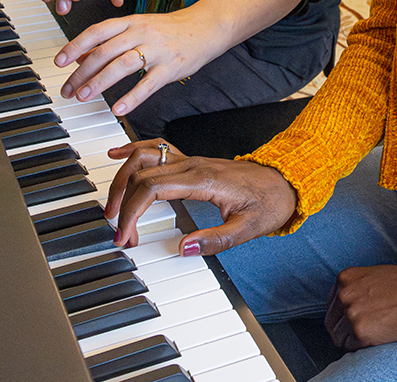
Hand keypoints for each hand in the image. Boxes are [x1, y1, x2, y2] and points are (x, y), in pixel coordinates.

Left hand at [54, 10, 226, 115]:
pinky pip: (148, 84)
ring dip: (100, 82)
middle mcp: (141, 33)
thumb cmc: (169, 30)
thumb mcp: (138, 28)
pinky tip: (118, 109)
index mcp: (130, 22)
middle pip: (105, 52)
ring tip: (84, 96)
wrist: (205, 27)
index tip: (59, 62)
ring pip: (122, 65)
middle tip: (68, 89)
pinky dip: (131, 98)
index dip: (75, 46)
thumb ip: (111, 40)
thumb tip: (82, 55)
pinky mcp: (171, 67)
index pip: (97, 32)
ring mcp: (156, 50)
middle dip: (82, 72)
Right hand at [104, 139, 296, 251]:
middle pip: (140, 174)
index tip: (125, 236)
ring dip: (122, 178)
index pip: (152, 189)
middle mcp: (192, 165)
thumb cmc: (269, 202)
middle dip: (121, 203)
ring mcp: (190, 160)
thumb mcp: (248, 229)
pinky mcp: (191, 161)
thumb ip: (215, 239)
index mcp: (202, 180)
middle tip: (119, 232)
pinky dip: (133, 150)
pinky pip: (155, 148)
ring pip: (143, 157)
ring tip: (111, 203)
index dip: (131, 213)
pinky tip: (118, 154)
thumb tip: (182, 248)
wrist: (285, 180)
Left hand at [325, 265, 396, 350]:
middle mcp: (344, 295)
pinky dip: (359, 346)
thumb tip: (346, 302)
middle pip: (332, 321)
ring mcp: (350, 314)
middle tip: (361, 331)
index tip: (351, 319)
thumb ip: (355, 286)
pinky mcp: (360, 332)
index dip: (341, 314)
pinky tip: (373, 339)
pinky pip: (350, 346)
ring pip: (338, 336)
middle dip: (344, 328)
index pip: (332, 304)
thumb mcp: (373, 274)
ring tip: (370, 334)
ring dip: (350, 339)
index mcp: (344, 278)